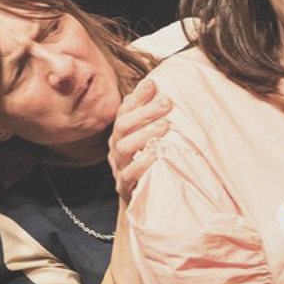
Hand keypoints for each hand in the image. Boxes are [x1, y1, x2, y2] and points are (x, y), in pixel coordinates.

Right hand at [108, 76, 171, 203]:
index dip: (137, 97)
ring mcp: (119, 166)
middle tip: (166, 103)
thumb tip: (154, 85)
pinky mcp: (124, 187)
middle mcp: (116, 147)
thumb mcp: (148, 137)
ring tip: (165, 125)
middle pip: (123, 125)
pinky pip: (128, 175)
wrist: (141, 198)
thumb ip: (149, 114)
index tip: (153, 84)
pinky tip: (154, 154)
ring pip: (124, 147)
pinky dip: (141, 164)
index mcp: (121, 133)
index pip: (124, 110)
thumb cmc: (146, 161)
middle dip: (145, 112)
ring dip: (144, 134)